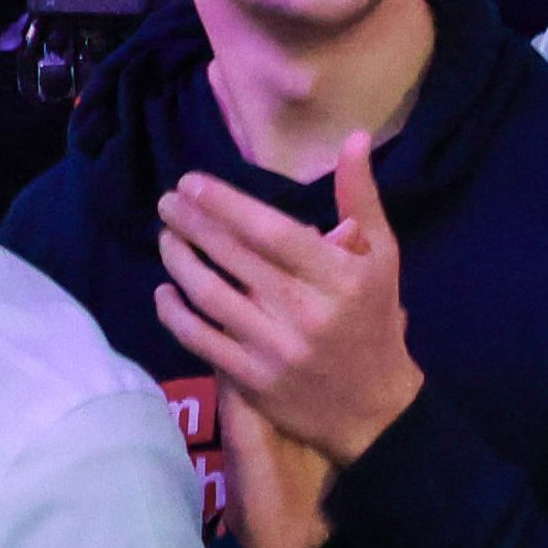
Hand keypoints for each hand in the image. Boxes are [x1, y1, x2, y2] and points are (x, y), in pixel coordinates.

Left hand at [156, 138, 424, 547]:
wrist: (374, 408)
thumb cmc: (375, 322)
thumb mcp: (382, 258)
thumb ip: (362, 198)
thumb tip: (355, 139)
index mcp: (337, 276)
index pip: (270, 230)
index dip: (224, 203)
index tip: (192, 183)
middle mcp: (303, 310)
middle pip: (232, 257)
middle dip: (191, 223)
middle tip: (168, 202)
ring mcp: (273, 347)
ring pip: (209, 294)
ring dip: (178, 260)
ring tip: (165, 237)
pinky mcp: (251, 379)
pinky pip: (200, 339)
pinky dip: (175, 312)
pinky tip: (164, 291)